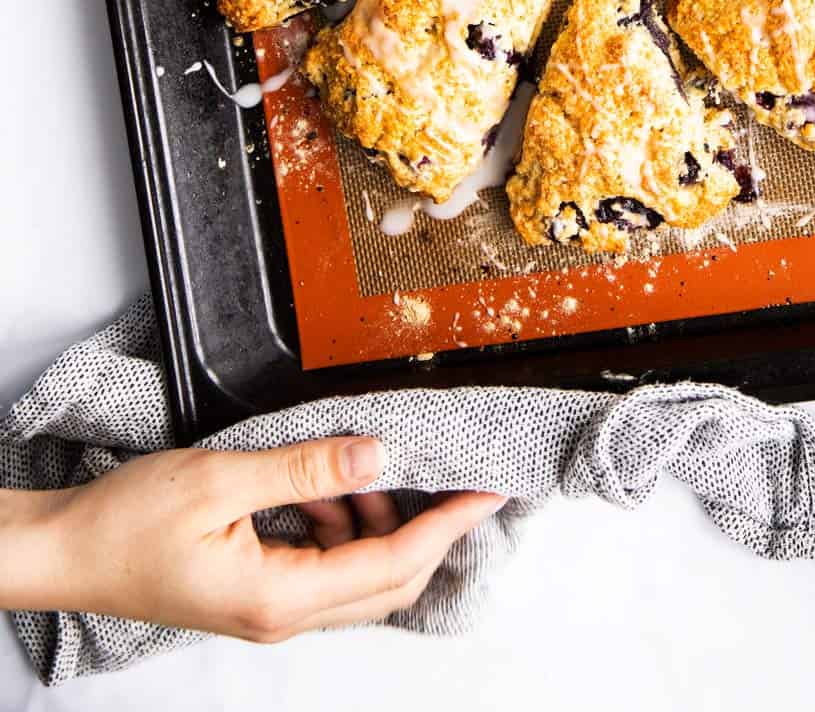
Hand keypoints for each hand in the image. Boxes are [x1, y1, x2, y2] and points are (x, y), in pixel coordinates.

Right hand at [0, 437, 502, 642]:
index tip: (489, 492)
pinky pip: (324, 566)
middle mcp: (281, 616)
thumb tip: (377, 457)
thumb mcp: (221, 478)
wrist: (66, 553)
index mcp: (278, 597)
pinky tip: (326, 486)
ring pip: (357, 575)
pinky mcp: (256, 593)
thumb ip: (305, 468)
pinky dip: (342, 526)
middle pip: (388, 583)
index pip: (392, 565)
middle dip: (431, 528)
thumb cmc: (125, 523)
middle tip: (460, 477)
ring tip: (364, 469)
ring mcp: (269, 609)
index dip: (448, 526)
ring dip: (377, 523)